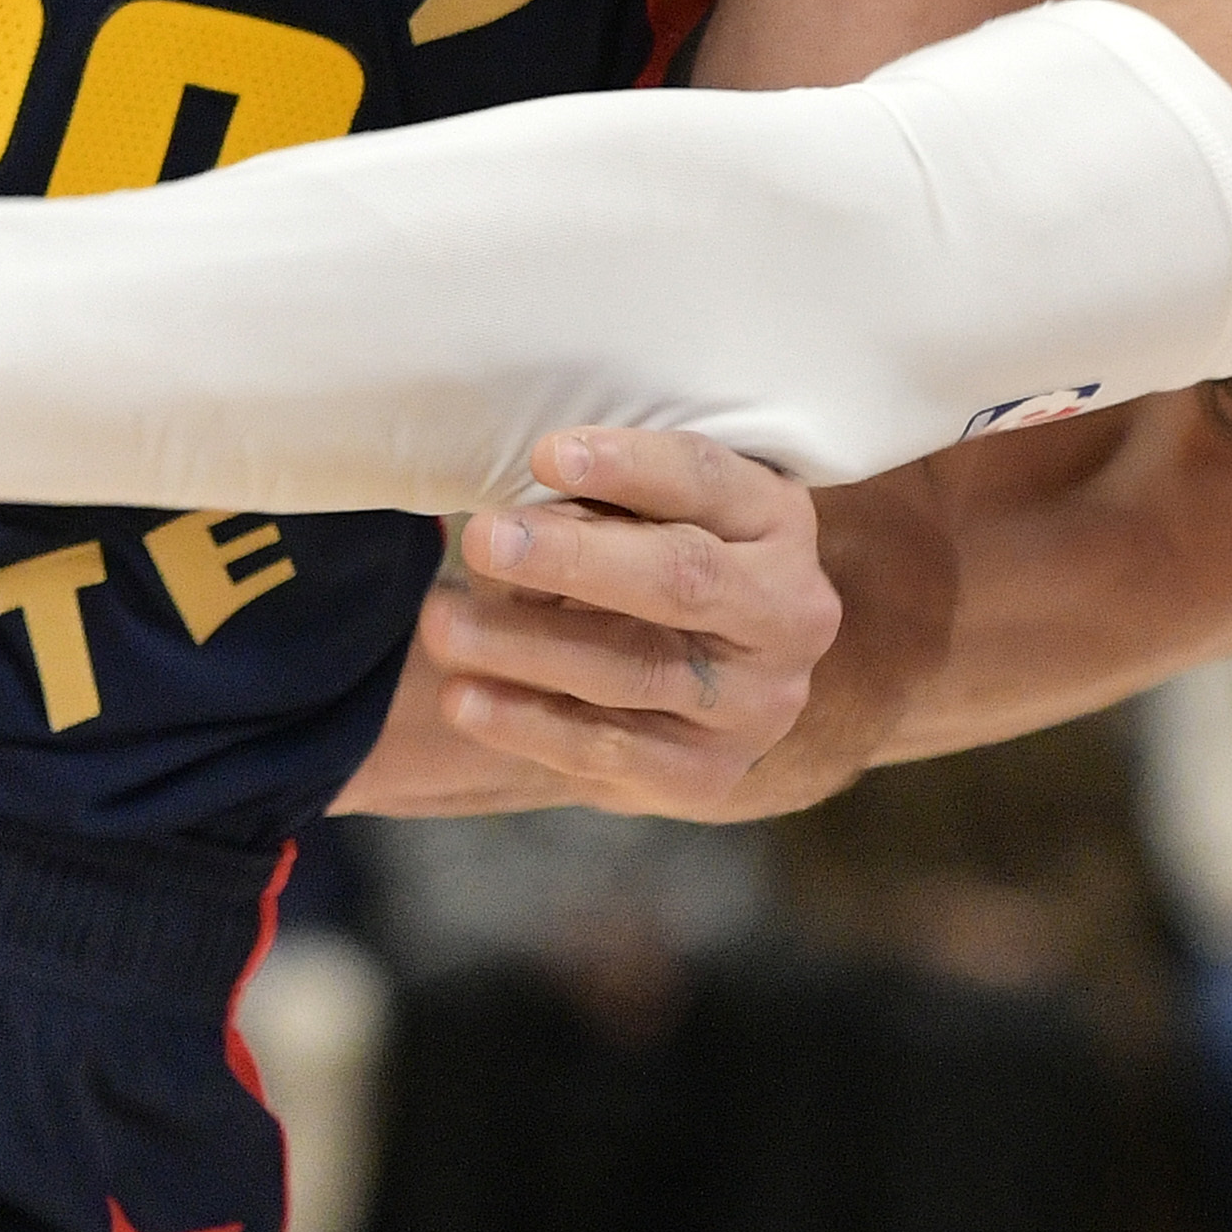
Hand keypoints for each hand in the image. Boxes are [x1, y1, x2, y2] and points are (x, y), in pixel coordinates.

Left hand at [385, 427, 844, 819]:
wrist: (701, 682)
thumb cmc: (652, 559)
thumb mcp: (642, 514)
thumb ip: (596, 508)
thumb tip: (522, 520)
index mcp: (778, 520)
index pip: (708, 479)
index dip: (628, 467)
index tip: (544, 455)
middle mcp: (790, 614)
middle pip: (682, 578)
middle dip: (573, 558)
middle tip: (483, 538)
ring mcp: (757, 704)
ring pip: (635, 671)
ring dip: (526, 645)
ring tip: (442, 622)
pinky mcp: (706, 776)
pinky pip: (608, 750)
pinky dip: (527, 723)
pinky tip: (463, 697)